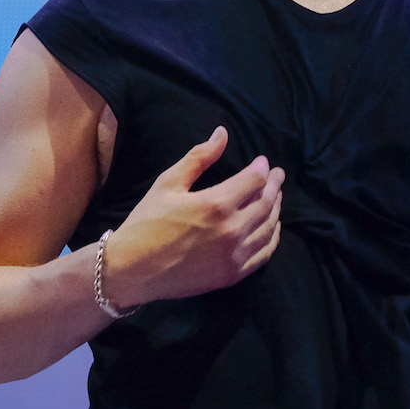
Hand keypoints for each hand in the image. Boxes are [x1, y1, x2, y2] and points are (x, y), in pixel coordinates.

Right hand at [105, 126, 283, 306]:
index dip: (262, 168)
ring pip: (269, 227)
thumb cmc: (146, 222)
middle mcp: (231, 230)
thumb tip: (223, 133)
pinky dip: (272, 237)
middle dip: (274, 185)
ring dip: (276, 209)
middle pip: (267, 202)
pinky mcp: (232, 275)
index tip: (263, 163)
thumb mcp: (168, 183)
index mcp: (216, 204)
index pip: (255, 180)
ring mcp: (234, 255)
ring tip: (275, 197)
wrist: (131, 270)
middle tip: (278, 176)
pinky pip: (264, 253)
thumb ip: (199, 158)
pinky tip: (271, 227)